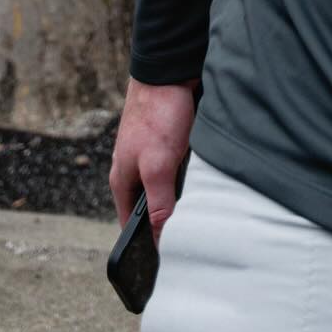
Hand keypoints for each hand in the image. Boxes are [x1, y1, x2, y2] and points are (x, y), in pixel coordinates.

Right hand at [109, 77, 198, 244]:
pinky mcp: (169, 143)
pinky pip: (180, 170)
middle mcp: (135, 171)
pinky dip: (193, 176)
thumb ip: (157, 203)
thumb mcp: (158, 166)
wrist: (169, 70)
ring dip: (184, 197)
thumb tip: (160, 240)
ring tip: (206, 211)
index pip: (131, 226)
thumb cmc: (158, 115)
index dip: (147, 245)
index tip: (169, 261)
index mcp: (122, 181)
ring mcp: (152, 156)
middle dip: (170, 222)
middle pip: (151, 208)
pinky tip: (209, 179)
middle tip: (196, 238)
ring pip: (168, 189)